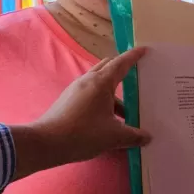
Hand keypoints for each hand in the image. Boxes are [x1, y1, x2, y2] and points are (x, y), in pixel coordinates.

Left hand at [13, 48, 151, 179]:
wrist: (45, 143)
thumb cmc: (83, 133)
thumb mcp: (114, 136)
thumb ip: (134, 135)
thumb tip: (148, 137)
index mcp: (101, 82)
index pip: (121, 63)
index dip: (134, 56)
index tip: (144, 50)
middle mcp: (88, 80)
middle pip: (108, 67)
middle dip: (122, 68)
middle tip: (136, 76)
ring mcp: (76, 89)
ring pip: (99, 82)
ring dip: (113, 91)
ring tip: (125, 110)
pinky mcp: (68, 100)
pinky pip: (90, 92)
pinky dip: (102, 98)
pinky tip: (107, 118)